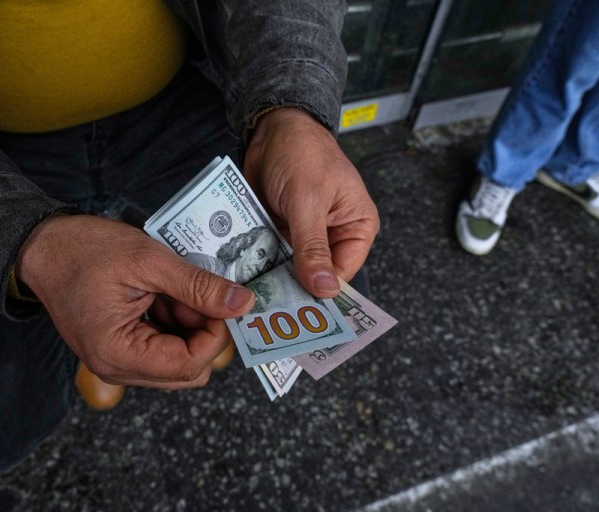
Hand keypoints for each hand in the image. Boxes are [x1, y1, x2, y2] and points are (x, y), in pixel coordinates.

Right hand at [14, 215, 254, 388]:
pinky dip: (173, 323)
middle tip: (193, 293)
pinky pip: (162, 349)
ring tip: (169, 288)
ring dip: (187, 326)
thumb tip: (243, 303)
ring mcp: (116, 362)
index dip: (214, 334)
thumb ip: (199, 286)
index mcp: (118, 354)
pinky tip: (161, 293)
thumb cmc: (85, 250)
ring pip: (178, 361)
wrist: (43, 247)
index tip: (218, 301)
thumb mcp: (149, 261)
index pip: (189, 366)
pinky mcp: (120, 350)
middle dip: (202, 332)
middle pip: (187, 371)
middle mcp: (116, 368)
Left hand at [244, 107, 379, 297]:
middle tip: (270, 313)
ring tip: (252, 300)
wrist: (271, 128)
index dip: (321, 293)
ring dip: (272, 280)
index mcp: (356, 227)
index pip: (342, 273)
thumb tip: (325, 289)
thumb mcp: (308, 200)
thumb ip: (313, 246)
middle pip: (316, 276)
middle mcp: (333, 236)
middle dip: (294, 290)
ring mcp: (303, 237)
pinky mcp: (279, 232)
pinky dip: (259, 265)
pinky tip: (243, 281)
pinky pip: (270, 256)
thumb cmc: (302, 154)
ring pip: (290, 269)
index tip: (297, 312)